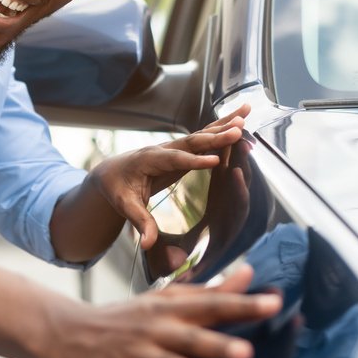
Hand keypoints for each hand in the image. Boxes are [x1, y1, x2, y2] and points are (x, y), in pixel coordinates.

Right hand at [37, 264, 279, 357]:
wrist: (65, 332)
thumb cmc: (124, 319)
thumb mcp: (163, 301)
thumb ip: (208, 292)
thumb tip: (248, 274)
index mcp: (170, 309)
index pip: (212, 304)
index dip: (243, 304)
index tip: (276, 303)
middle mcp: (155, 329)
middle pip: (192, 337)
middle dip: (219, 345)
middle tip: (248, 353)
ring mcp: (136, 356)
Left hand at [90, 104, 250, 250]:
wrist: (111, 173)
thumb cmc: (117, 190)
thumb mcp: (125, 207)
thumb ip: (140, 222)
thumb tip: (148, 243)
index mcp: (149, 161)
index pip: (174, 160)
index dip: (194, 161)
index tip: (215, 161)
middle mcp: (163, 148)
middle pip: (192, 141)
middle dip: (216, 136)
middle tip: (239, 130)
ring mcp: (173, 146)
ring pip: (201, 133)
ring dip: (223, 124)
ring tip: (246, 114)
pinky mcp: (181, 149)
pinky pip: (204, 137)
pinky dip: (221, 128)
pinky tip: (239, 120)